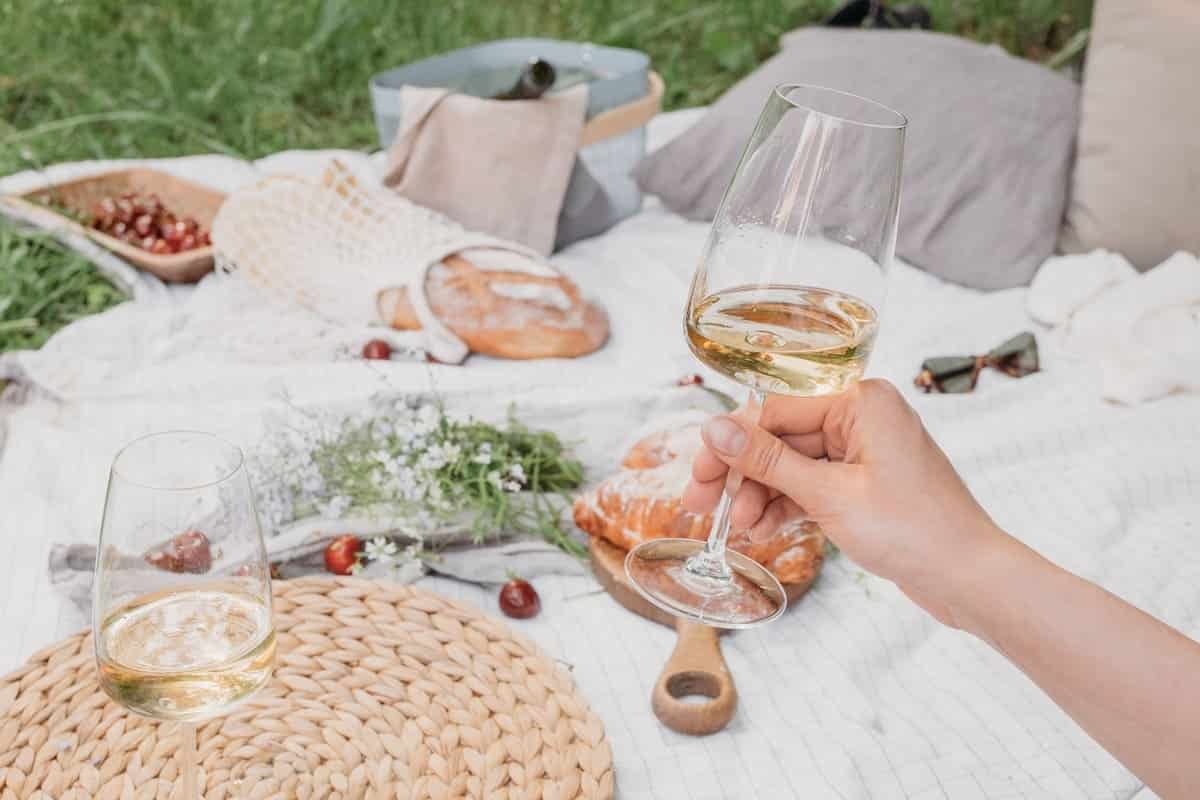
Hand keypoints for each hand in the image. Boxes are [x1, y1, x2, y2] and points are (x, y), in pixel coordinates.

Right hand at [682, 379, 1002, 626]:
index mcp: (861, 402)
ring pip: (791, 465)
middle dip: (741, 474)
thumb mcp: (829, 495)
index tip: (698, 474)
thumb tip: (714, 429)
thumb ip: (767, 461)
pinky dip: (786, 506)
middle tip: (700, 504)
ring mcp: (864, 451)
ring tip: (741, 529)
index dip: (730, 444)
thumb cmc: (914, 531)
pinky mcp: (865, 482)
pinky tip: (762, 530)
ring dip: (761, 495)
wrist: (969, 579)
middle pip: (779, 437)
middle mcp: (862, 417)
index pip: (775, 410)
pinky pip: (812, 484)